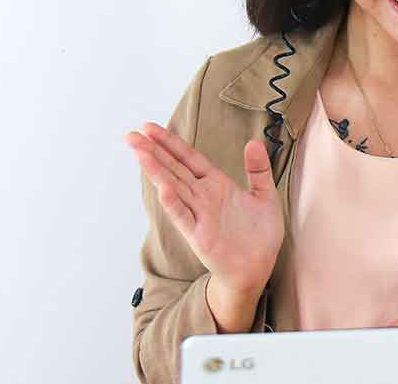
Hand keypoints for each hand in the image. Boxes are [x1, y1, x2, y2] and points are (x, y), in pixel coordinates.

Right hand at [126, 123, 283, 293]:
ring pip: (174, 188)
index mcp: (217, 184)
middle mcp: (204, 197)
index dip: (170, 143)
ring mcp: (199, 215)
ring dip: (157, 171)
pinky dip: (174, 204)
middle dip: (154, 151)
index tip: (150, 128)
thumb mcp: (265, 196)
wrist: (258, 267)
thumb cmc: (260, 234)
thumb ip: (258, 169)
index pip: (189, 158)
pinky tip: (163, 189)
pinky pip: (184, 217)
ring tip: (140, 153)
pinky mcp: (200, 236)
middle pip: (174, 169)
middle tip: (132, 135)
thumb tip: (254, 142)